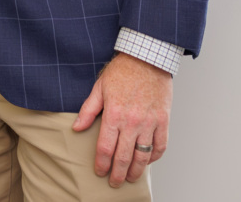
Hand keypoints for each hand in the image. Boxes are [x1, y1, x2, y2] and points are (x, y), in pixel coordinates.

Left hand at [72, 53, 171, 185]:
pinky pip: (160, 146)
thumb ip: (88, 110)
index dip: (101, 163)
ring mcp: (150, 122)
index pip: (105, 148)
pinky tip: (147, 161)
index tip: (99, 171)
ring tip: (130, 178)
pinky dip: (154, 157)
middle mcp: (132, 121)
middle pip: (123, 157)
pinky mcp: (163, 120)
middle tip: (114, 182)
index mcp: (114, 114)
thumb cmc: (122, 71)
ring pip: (142, 156)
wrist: (148, 57)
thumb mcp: (99, 87)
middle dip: (117, 174)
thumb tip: (76, 128)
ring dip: (136, 171)